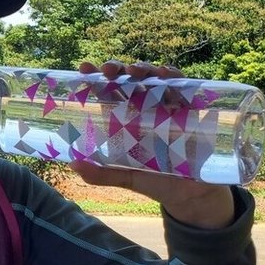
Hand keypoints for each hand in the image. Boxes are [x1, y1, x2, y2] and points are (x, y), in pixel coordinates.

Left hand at [70, 61, 235, 228]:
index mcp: (126, 122)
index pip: (108, 94)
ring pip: (153, 80)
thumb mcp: (127, 178)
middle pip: (128, 82)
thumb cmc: (157, 184)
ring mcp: (167, 109)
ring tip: (135, 70)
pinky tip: (166, 74)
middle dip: (118, 70)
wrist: (191, 196)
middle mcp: (145, 111)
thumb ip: (101, 174)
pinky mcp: (188, 111)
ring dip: (144, 70)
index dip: (96, 79)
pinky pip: (182, 89)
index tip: (84, 68)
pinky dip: (175, 78)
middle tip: (108, 69)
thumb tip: (74, 164)